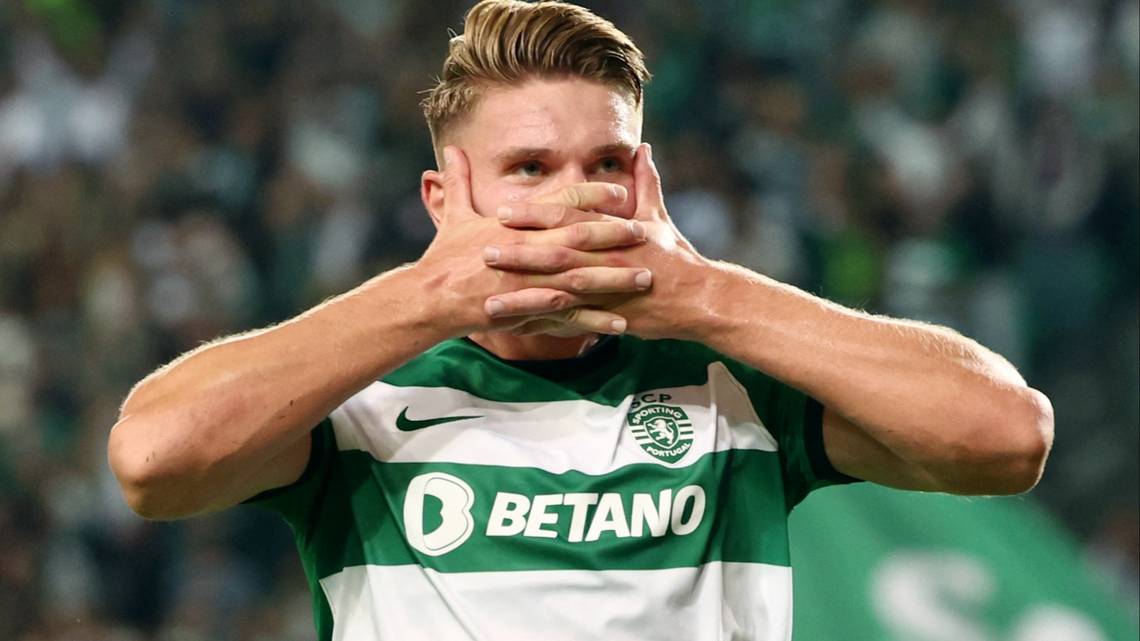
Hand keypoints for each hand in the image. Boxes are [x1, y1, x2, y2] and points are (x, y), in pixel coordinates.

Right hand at [415, 146, 653, 336]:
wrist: (431, 298)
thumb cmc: (443, 257)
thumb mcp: (453, 215)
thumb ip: (459, 181)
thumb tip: (450, 149)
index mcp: (516, 224)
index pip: (561, 202)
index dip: (591, 194)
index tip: (618, 189)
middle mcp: (528, 250)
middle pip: (581, 237)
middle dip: (615, 233)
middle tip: (644, 230)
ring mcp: (531, 282)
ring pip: (583, 278)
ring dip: (616, 278)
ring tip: (645, 277)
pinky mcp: (529, 310)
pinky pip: (569, 317)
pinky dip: (595, 321)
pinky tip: (620, 325)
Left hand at [482, 144, 711, 339]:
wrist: (700, 297)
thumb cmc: (677, 256)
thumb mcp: (659, 216)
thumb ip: (645, 183)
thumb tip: (643, 148)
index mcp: (613, 230)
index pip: (567, 215)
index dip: (534, 212)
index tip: (503, 210)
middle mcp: (607, 256)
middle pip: (556, 250)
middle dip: (519, 250)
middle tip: (483, 249)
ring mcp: (608, 287)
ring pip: (559, 288)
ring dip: (525, 292)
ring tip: (491, 296)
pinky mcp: (611, 314)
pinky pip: (573, 319)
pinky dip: (546, 323)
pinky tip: (521, 329)